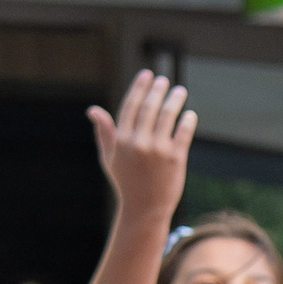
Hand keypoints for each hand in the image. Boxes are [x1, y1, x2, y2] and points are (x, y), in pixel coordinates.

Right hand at [86, 69, 195, 228]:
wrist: (144, 209)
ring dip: (174, 100)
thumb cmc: (126, 182)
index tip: (147, 75)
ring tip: (180, 91)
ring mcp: (157, 150)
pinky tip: (189, 114)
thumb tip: (93, 110)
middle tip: (163, 80)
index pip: (130, 106)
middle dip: (157, 89)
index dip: (139, 87)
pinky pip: (183, 133)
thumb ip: (104, 132)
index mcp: (121, 140)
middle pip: (149, 107)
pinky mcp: (175, 158)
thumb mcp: (109, 158)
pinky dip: (187, 121)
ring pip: (168, 116)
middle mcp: (138, 142)